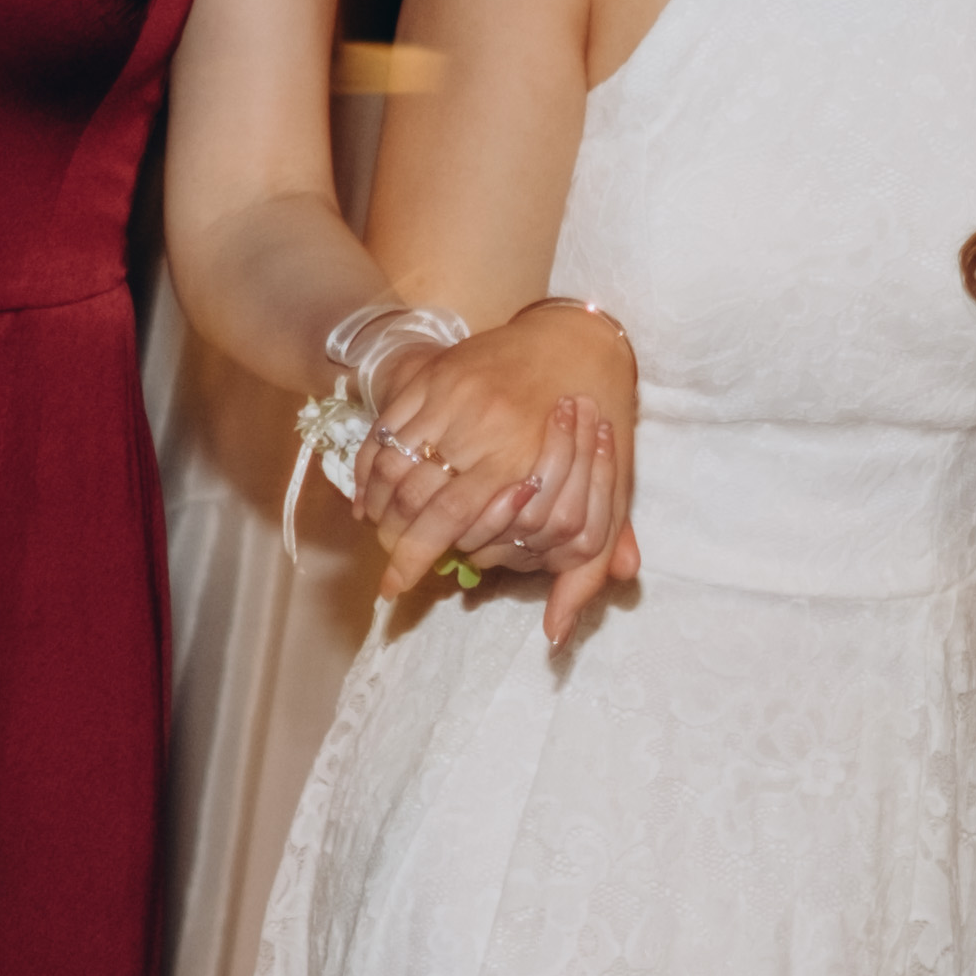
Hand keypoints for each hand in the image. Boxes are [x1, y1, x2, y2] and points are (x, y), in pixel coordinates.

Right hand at [356, 302, 641, 646]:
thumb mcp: (605, 499)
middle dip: (391, 538)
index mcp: (517, 460)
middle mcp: (479, 429)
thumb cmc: (598, 423)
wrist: (580, 339)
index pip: (447, 524)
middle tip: (386, 562)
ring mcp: (451, 398)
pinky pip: (386, 428)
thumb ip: (583, 568)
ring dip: (377, 504)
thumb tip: (556, 636)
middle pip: (412, 499)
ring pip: (392, 464)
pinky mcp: (433, 375)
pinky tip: (370, 490)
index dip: (413, 561)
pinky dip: (370, 464)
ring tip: (378, 530)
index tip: (395, 589)